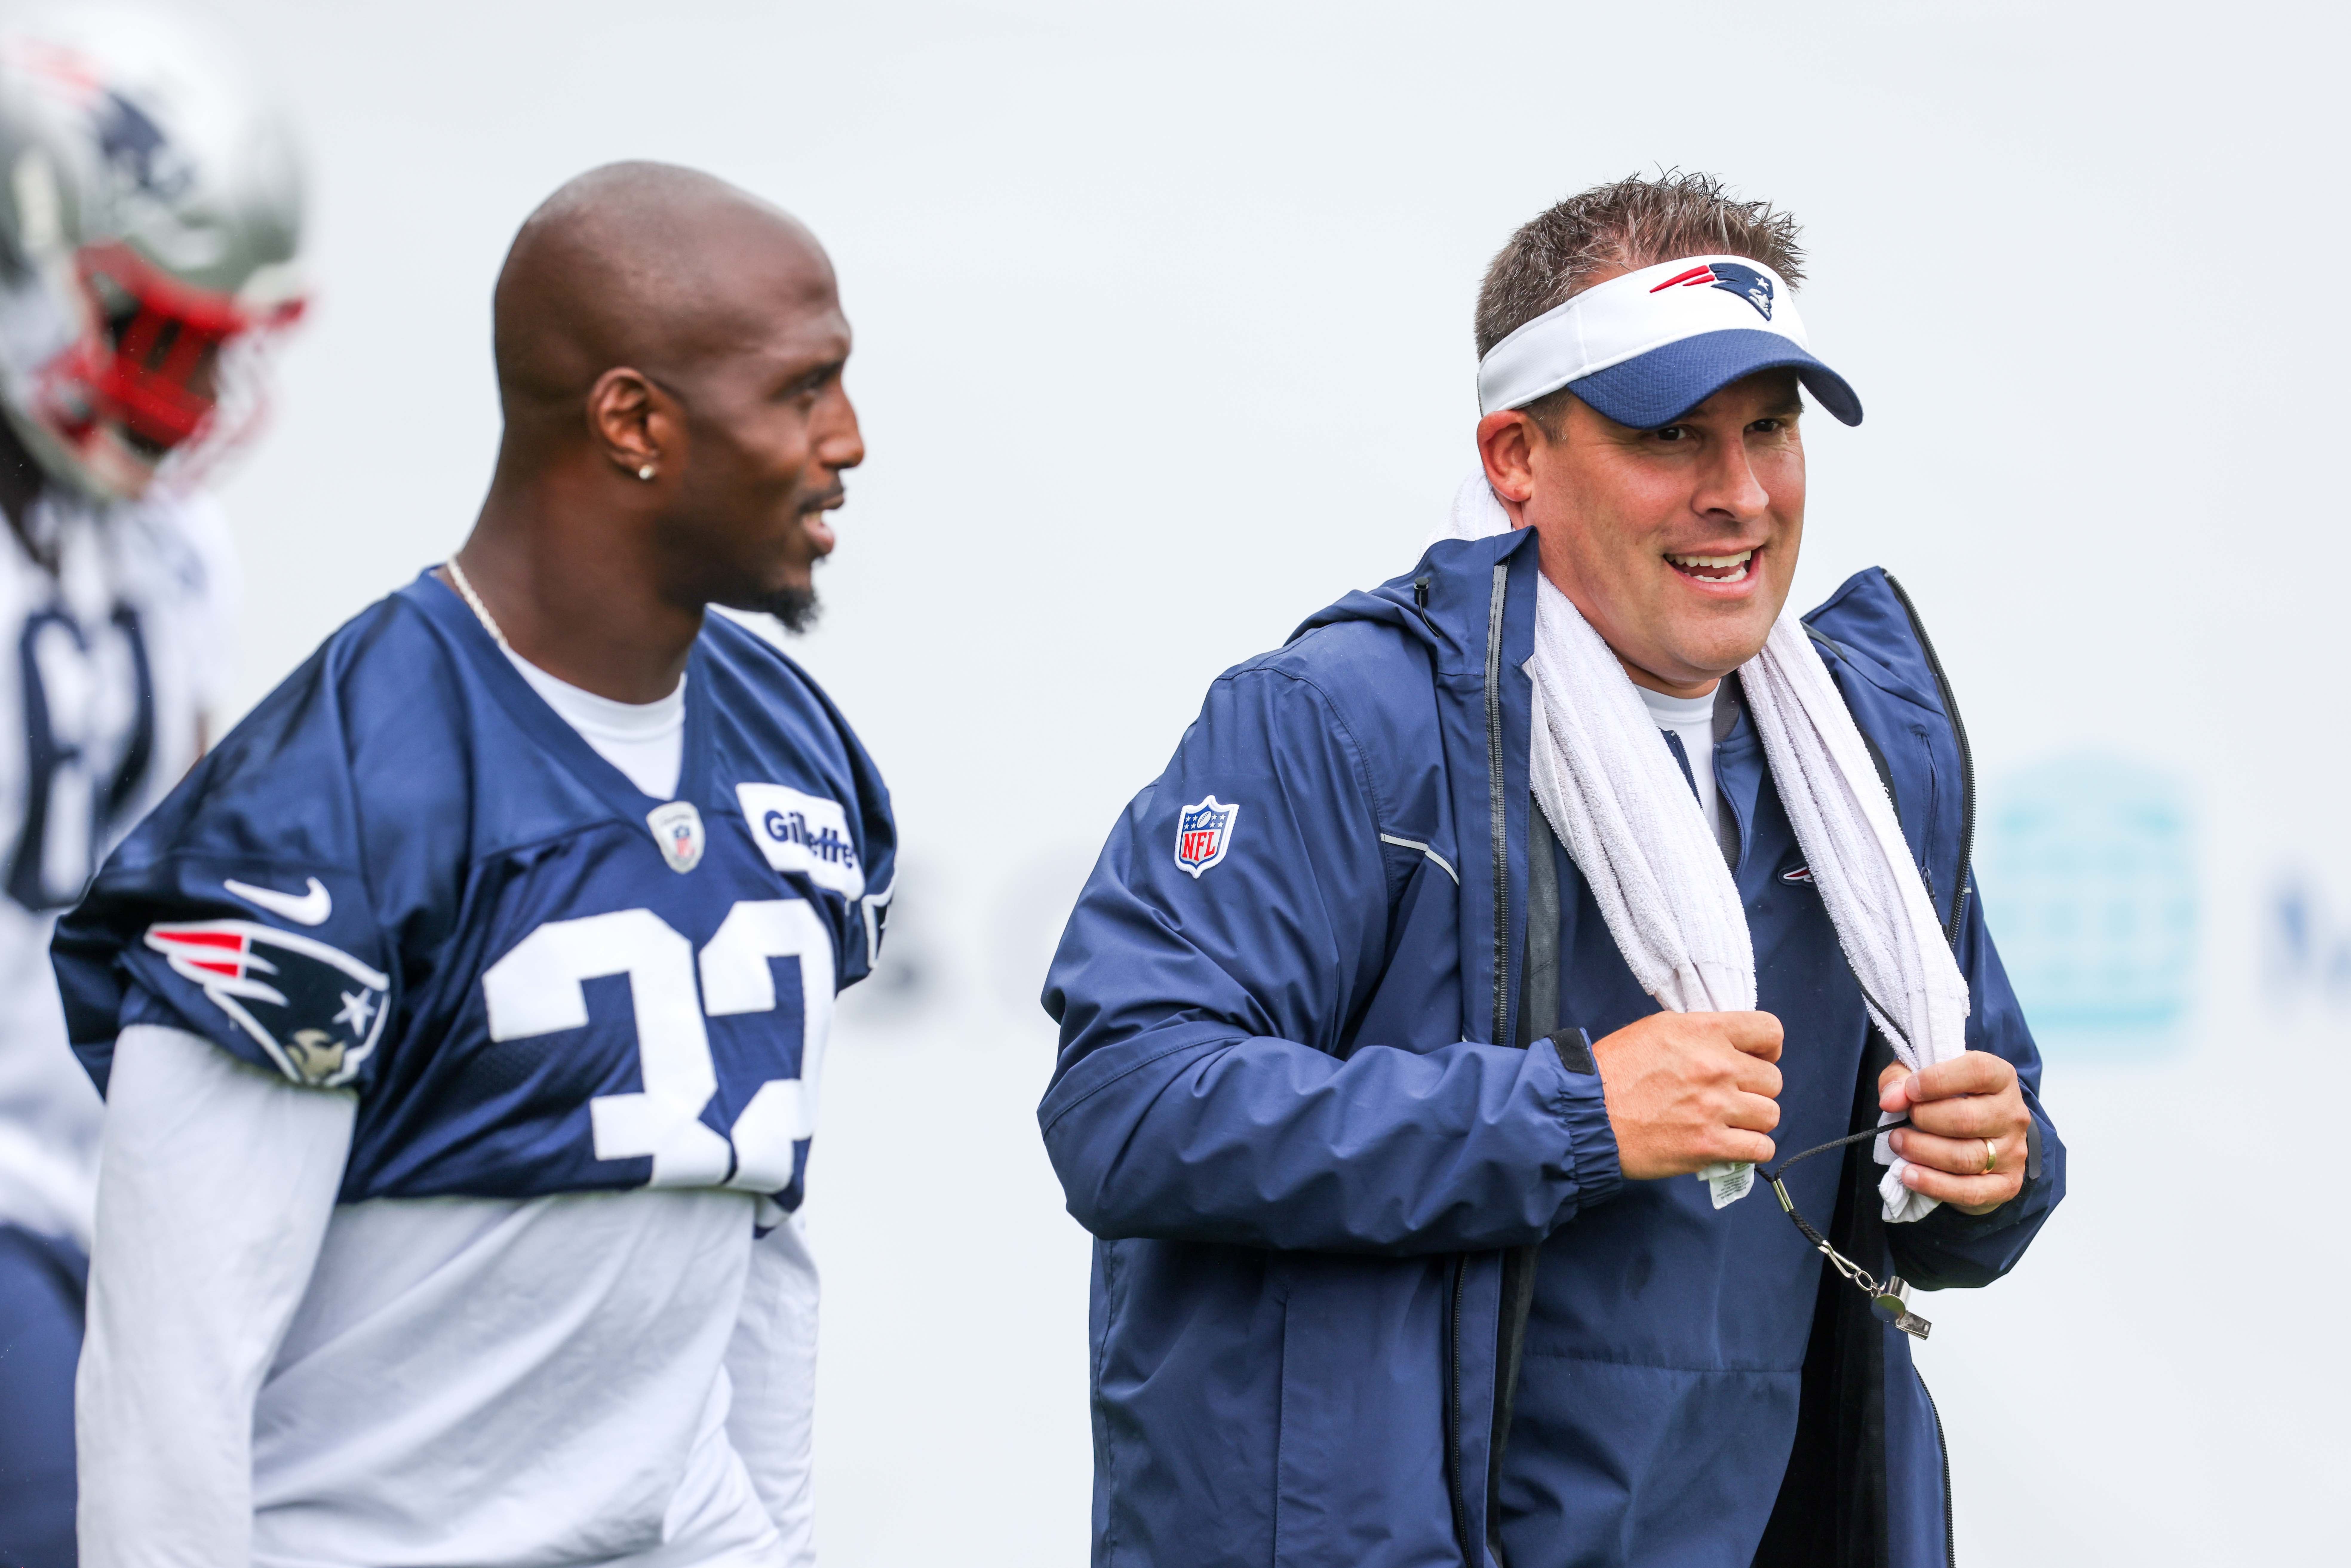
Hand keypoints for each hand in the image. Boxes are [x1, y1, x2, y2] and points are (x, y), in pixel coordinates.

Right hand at [1591, 1011, 1782, 1179]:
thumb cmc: (1613, 1071)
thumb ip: (1697, 1034)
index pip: (1769, 1030)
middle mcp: (1716, 1066)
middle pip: (1772, 1080)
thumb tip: (1726, 1046)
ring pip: (1770, 1115)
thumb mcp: (1655, 1030)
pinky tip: (1733, 1145)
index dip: (1768, 1048)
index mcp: (1703, 1031)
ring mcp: (1715, 1108)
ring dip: (1753, 1121)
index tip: (1756, 1059)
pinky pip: (1760, 1149)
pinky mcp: (1709, 1145)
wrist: (1586, 1114)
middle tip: (1731, 1096)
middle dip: (1755, 1089)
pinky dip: (1751, 1150)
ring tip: (1729, 1123)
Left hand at [1878, 1051, 2030, 1214]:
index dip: (1938, 1080)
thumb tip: (1891, 1099)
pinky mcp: (2007, 1183)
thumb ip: (1900, 1079)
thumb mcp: (1918, 1077)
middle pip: (1967, 1119)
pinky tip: (1909, 1175)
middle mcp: (2013, 1114)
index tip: (1909, 1090)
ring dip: (1922, 1152)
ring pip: (1967, 1157)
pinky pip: (1971, 1191)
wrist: (1974, 1135)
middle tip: (1898, 1124)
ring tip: (1898, 1144)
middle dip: (1924, 1120)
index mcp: (2000, 1077)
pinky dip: (1935, 1185)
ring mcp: (2013, 1151)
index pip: (1979, 1071)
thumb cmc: (1942, 1098)